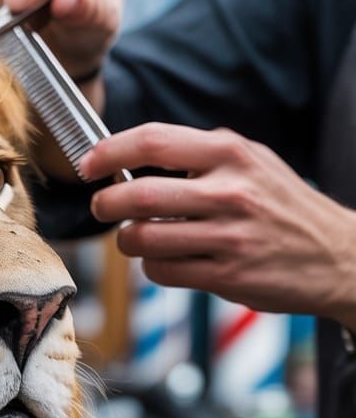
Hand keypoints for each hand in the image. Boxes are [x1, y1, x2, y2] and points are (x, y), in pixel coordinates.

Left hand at [80, 123, 355, 327]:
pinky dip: (152, 266)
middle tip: (102, 207)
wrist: (340, 254)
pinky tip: (168, 259)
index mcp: (231, 154)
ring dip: (127, 240)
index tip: (87, 165)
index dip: (108, 151)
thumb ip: (196, 156)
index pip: (152, 141)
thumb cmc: (281, 206)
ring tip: (137, 236)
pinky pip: (161, 271)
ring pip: (143, 238)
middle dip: (105, 203)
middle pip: (137, 195)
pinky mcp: (227, 275)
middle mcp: (230, 192)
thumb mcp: (250, 162)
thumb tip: (126, 159)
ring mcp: (229, 236)